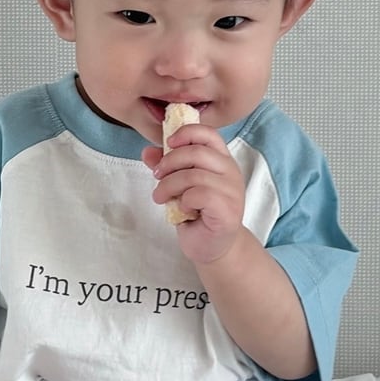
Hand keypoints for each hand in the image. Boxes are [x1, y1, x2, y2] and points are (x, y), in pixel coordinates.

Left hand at [141, 124, 246, 265]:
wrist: (212, 247)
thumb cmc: (197, 214)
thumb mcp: (178, 186)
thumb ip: (166, 167)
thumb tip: (147, 152)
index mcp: (221, 160)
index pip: (209, 134)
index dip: (186, 133)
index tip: (168, 143)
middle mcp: (230, 172)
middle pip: (196, 152)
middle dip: (169, 162)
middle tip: (156, 176)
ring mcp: (232, 190)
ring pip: (193, 175)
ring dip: (169, 185)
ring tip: (161, 197)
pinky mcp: (228, 209)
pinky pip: (199, 194)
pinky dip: (184, 200)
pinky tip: (182, 209)